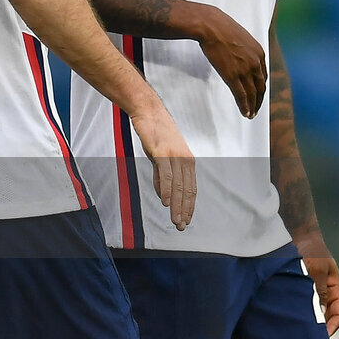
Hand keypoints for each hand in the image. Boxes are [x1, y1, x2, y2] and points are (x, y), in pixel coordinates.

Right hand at [130, 105, 195, 230]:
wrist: (148, 111)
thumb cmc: (154, 133)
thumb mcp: (160, 156)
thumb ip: (162, 175)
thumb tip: (163, 195)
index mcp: (187, 161)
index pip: (191, 189)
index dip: (189, 206)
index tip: (186, 220)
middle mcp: (185, 160)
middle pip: (187, 190)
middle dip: (184, 210)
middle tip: (181, 226)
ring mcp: (174, 156)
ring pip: (178, 186)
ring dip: (177, 205)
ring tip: (175, 220)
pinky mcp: (162, 153)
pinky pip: (166, 175)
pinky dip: (166, 190)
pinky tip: (165, 202)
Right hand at [196, 5, 266, 118]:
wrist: (211, 26)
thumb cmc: (221, 27)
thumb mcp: (240, 37)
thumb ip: (244, 49)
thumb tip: (239, 54)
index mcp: (259, 53)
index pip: (263, 76)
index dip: (261, 87)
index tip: (258, 94)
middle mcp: (255, 63)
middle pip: (260, 87)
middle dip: (259, 100)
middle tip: (256, 108)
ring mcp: (244, 70)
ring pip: (252, 93)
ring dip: (252, 106)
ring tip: (251, 114)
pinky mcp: (232, 75)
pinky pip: (241, 95)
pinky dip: (245, 106)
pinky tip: (245, 113)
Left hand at [296, 232, 338, 335]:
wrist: (300, 234)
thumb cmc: (312, 249)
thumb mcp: (317, 268)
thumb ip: (320, 288)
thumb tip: (320, 308)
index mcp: (336, 287)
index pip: (338, 312)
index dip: (332, 325)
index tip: (324, 336)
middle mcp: (327, 289)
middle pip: (328, 313)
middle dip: (321, 324)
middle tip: (311, 336)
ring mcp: (316, 286)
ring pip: (316, 307)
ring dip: (310, 316)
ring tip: (301, 327)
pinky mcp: (304, 283)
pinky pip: (305, 299)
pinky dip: (301, 306)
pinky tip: (293, 312)